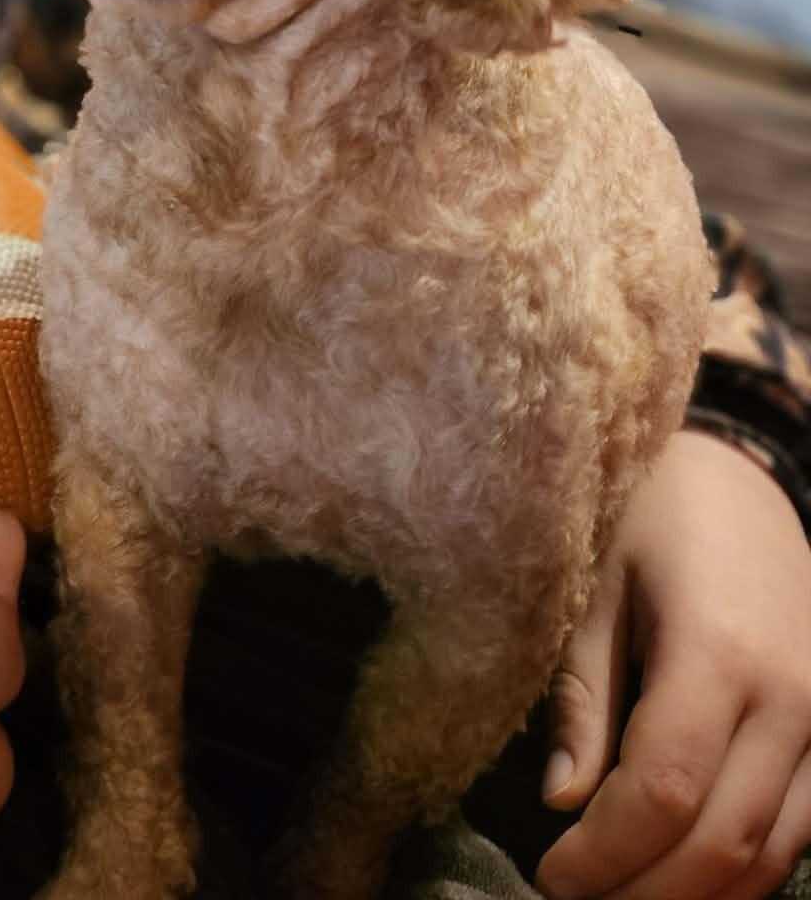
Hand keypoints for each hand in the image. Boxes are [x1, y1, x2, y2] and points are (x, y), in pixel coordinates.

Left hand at [537, 427, 810, 899]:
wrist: (740, 478)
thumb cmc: (651, 517)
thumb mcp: (595, 588)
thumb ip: (582, 698)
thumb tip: (562, 801)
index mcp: (718, 650)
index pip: (664, 791)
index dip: (605, 852)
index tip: (549, 874)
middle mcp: (790, 696)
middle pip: (722, 840)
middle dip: (643, 890)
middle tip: (574, 896)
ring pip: (772, 853)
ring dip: (696, 895)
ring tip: (620, 895)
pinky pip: (802, 831)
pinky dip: (745, 869)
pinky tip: (683, 875)